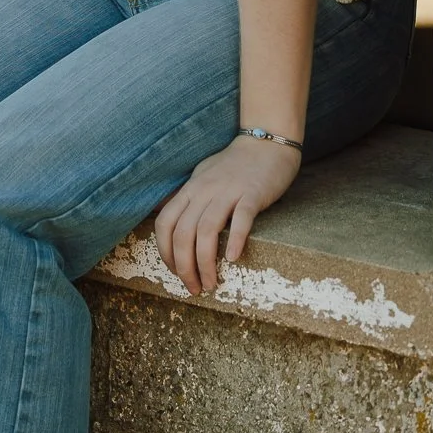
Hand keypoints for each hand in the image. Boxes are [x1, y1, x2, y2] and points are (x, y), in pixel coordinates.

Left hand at [154, 135, 301, 295]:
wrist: (267, 144)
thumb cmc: (234, 165)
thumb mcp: (202, 176)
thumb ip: (187, 197)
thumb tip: (168, 217)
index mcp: (191, 189)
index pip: (165, 223)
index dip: (165, 252)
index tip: (175, 272)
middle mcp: (204, 190)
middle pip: (183, 233)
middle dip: (184, 267)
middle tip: (194, 288)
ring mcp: (228, 191)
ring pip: (207, 231)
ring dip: (205, 263)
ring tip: (211, 283)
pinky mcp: (253, 193)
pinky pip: (241, 218)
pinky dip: (235, 240)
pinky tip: (234, 259)